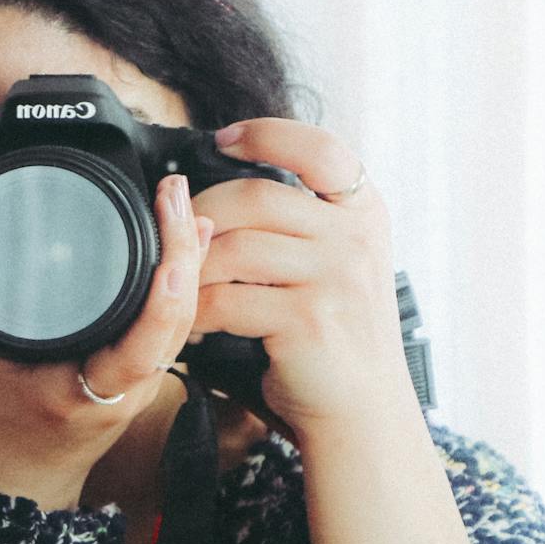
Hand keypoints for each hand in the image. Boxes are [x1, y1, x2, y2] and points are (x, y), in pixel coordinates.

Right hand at [0, 172, 214, 506]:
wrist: (18, 477)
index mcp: (85, 394)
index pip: (140, 350)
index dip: (161, 302)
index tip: (168, 255)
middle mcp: (125, 389)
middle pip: (176, 320)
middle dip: (181, 252)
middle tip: (170, 193)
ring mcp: (140, 381)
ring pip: (183, 318)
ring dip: (187, 258)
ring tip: (180, 201)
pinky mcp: (142, 369)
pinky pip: (174, 320)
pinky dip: (183, 277)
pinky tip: (189, 236)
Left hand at [189, 118, 413, 444]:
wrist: (363, 408)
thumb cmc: (336, 330)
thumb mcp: (339, 259)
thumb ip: (298, 219)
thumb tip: (212, 180)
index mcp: (364, 212)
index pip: (321, 150)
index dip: (267, 134)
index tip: (223, 139)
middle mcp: (356, 239)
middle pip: (255, 197)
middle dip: (202, 213)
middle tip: (180, 237)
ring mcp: (335, 279)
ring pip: (232, 248)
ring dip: (193, 269)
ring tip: (183, 286)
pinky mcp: (307, 321)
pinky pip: (225, 300)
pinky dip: (197, 311)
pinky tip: (193, 323)